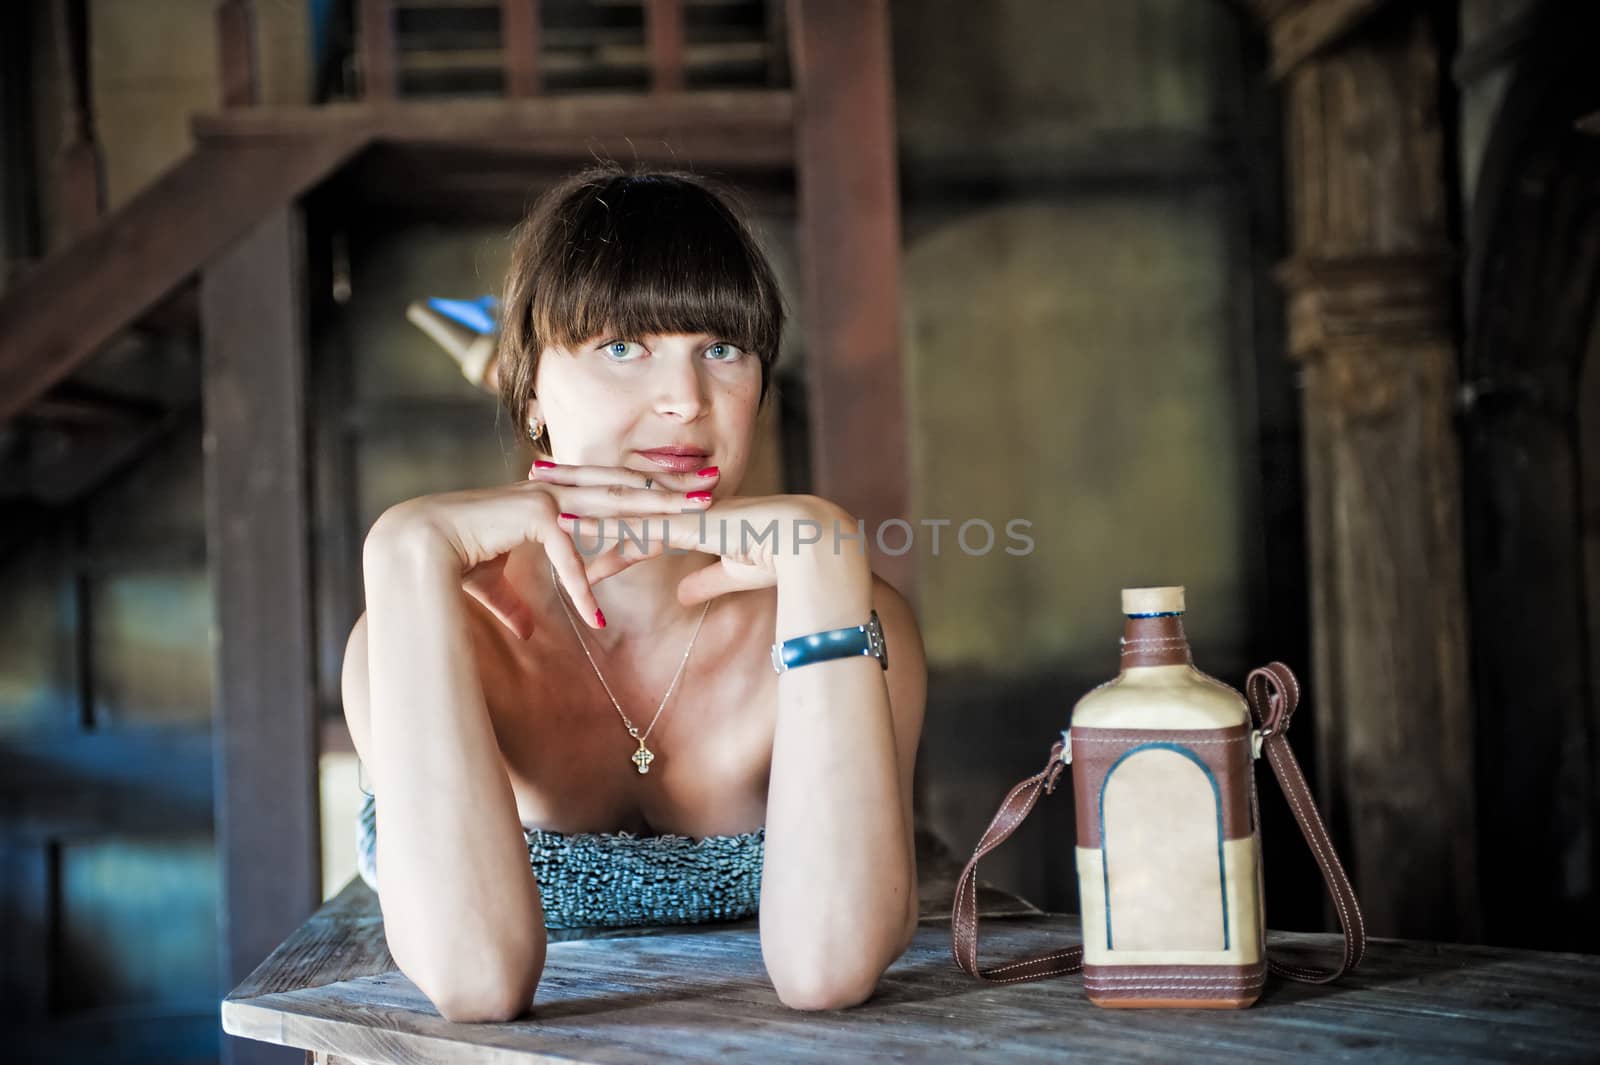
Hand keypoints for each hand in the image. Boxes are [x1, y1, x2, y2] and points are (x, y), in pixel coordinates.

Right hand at [365, 462, 720, 638]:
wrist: (414, 547)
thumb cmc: (452, 561)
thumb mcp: (493, 586)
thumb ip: (516, 603)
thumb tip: (527, 629)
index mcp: (552, 495)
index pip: (613, 489)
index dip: (650, 491)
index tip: (684, 494)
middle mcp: (553, 489)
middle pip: (625, 488)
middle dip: (669, 488)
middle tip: (712, 487)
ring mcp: (545, 498)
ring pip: (612, 507)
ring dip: (654, 514)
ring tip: (693, 517)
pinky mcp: (532, 515)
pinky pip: (568, 556)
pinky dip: (580, 589)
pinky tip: (595, 620)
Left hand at [551, 492, 866, 605]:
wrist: (813, 548)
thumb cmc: (785, 559)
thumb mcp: (737, 574)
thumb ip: (707, 580)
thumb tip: (683, 595)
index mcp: (691, 512)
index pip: (636, 503)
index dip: (602, 498)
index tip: (569, 493)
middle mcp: (682, 506)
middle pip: (618, 494)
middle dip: (576, 488)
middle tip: (536, 477)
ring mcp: (684, 512)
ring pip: (620, 508)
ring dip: (578, 507)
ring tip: (535, 503)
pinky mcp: (689, 525)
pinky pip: (634, 528)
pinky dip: (600, 530)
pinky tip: (569, 530)